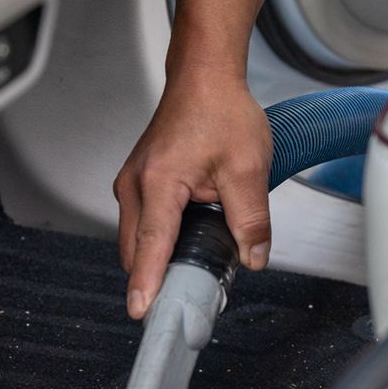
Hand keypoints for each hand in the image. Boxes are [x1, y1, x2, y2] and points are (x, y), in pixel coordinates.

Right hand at [114, 72, 272, 318]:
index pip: (151, 245)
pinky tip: (185, 244)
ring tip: (190, 273)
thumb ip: (251, 220)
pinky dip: (156, 240)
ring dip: (156, 258)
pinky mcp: (138, 181)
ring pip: (135, 238)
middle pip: (135, 249)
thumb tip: (254, 258)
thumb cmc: (221, 110)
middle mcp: (136, 184)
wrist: (204, 77)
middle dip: (154, 278)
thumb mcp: (248, 168)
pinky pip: (141, 223)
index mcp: (160, 182)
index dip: (147, 282)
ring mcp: (133, 182)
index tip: (141, 311)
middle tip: (184, 301)